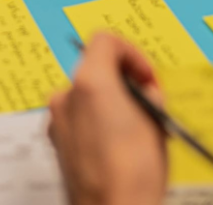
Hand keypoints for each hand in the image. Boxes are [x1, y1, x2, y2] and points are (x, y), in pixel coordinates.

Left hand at [48, 34, 166, 204]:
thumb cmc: (134, 172)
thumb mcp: (156, 121)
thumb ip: (148, 93)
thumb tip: (144, 88)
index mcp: (90, 82)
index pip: (105, 41)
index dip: (133, 54)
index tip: (147, 77)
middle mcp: (66, 96)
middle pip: (95, 69)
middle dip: (124, 81)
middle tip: (148, 102)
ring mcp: (57, 120)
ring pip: (87, 95)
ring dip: (111, 102)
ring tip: (138, 129)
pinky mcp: (57, 143)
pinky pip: (78, 118)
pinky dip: (97, 122)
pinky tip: (119, 145)